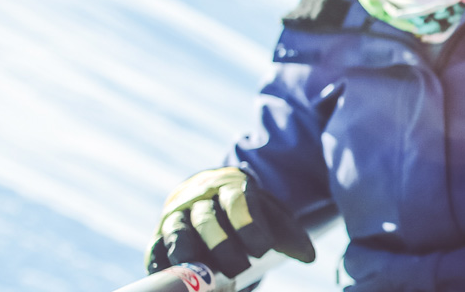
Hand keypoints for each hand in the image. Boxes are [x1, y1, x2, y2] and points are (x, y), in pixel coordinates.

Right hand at [145, 167, 315, 276]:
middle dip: (222, 245)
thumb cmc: (244, 208)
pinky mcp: (159, 236)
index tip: (262, 249)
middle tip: (239, 269)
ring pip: (176, 232)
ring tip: (195, 272)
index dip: (249, 225)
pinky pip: (155, 249)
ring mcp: (176, 217)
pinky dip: (159, 264)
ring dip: (184, 253)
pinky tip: (165, 276)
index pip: (239, 202)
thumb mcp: (268, 213)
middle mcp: (199, 199)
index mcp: (230, 188)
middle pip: (207, 220)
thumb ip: (287, 233)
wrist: (206, 192)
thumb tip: (309, 256)